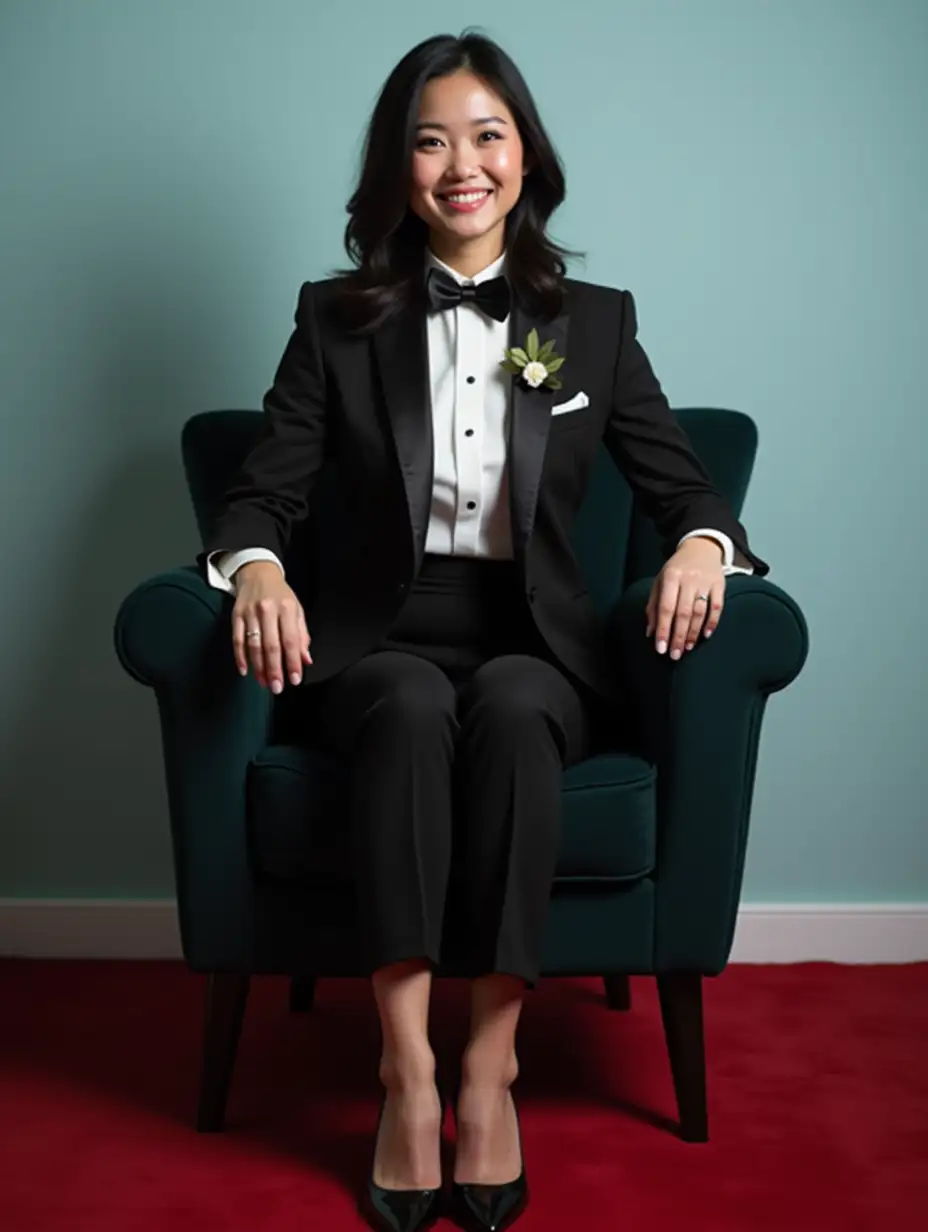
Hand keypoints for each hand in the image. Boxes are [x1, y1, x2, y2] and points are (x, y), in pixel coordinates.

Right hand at [231, 562, 312, 691]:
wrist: (257, 571)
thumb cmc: (280, 594)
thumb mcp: (297, 610)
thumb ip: (302, 635)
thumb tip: (306, 660)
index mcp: (287, 608)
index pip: (291, 640)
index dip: (292, 662)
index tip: (294, 679)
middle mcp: (268, 610)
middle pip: (271, 645)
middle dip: (275, 669)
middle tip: (277, 687)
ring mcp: (250, 613)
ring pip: (254, 645)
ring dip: (259, 667)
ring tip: (264, 682)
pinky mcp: (236, 615)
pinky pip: (237, 639)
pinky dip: (240, 657)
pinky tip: (245, 670)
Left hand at [645, 538, 724, 658]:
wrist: (701, 547)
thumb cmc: (676, 569)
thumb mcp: (660, 582)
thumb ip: (653, 606)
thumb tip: (650, 632)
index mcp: (670, 577)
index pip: (665, 608)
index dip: (663, 630)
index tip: (660, 648)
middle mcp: (688, 579)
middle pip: (683, 613)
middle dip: (678, 636)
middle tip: (674, 655)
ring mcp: (705, 581)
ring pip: (700, 612)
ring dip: (693, 632)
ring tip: (687, 648)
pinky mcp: (720, 584)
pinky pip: (717, 606)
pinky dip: (712, 622)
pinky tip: (706, 635)